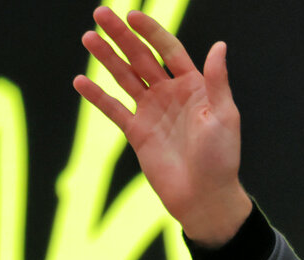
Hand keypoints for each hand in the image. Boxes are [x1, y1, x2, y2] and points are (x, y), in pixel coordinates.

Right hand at [73, 5, 251, 244]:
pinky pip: (114, 109)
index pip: (169, 50)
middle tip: (100, 13)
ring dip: (106, 58)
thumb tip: (219, 45)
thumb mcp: (224, 116)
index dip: (151, 32)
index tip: (132, 15)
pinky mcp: (138, 133)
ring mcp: (152, 112)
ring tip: (88, 37)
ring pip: (125, 77)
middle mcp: (171, 95)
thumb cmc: (221, 159)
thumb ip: (217, 81)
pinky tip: (79, 81)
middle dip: (121, 36)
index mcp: (194, 87)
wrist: (205, 197)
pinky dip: (97, 96)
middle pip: (141, 57)